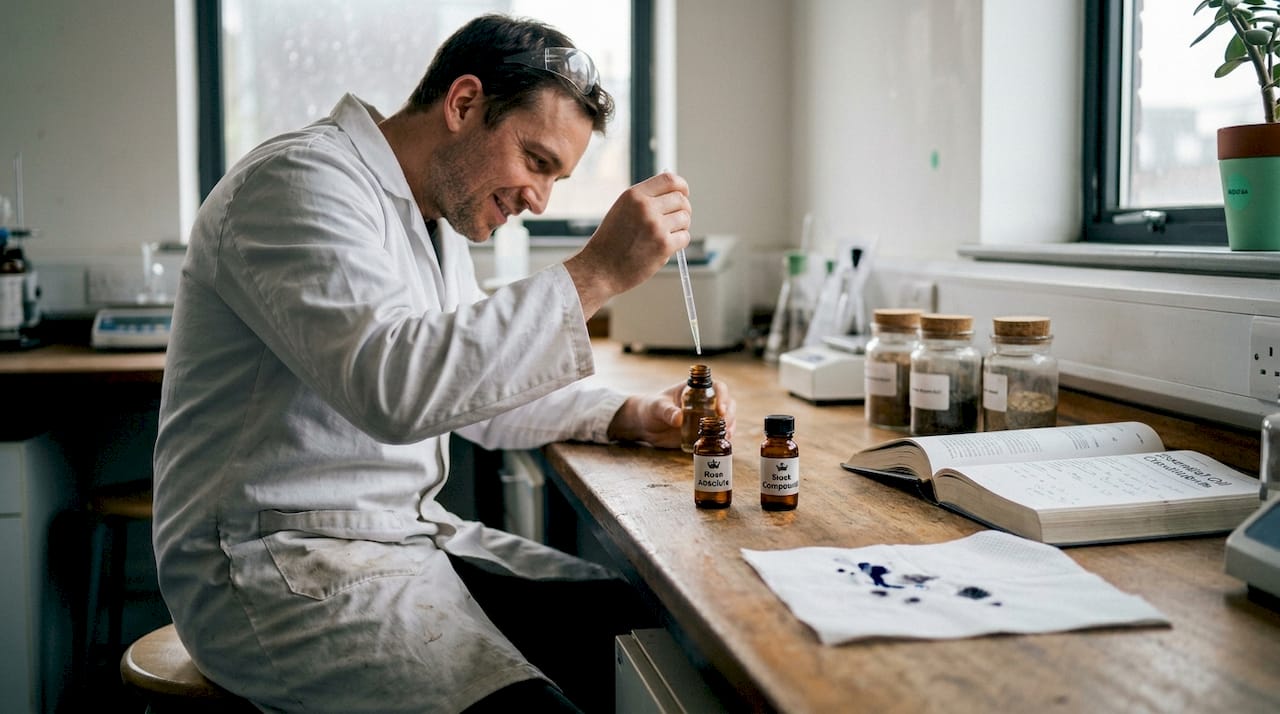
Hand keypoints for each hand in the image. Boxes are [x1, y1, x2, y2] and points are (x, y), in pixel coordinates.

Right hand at [564, 172, 691, 316]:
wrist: (600, 269)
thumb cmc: (611, 242)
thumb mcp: (622, 210)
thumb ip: (644, 200)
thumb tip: (674, 195)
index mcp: (634, 195)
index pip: (669, 180)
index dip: (681, 186)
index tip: (684, 193)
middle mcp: (645, 207)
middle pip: (681, 200)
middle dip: (682, 210)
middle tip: (675, 221)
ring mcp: (656, 226)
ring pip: (685, 219)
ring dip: (680, 227)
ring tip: (665, 236)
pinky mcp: (664, 245)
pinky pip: (684, 237)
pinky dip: (679, 242)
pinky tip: (664, 247)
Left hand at [607, 378, 735, 448]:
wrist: (644, 425)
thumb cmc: (650, 409)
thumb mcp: (656, 407)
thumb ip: (667, 411)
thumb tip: (679, 419)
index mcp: (695, 389)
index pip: (716, 388)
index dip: (723, 396)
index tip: (720, 410)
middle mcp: (704, 402)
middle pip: (727, 403)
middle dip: (730, 414)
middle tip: (725, 426)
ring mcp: (705, 417)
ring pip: (726, 419)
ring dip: (730, 426)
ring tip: (727, 436)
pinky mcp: (703, 431)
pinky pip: (718, 433)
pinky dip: (723, 438)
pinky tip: (723, 443)